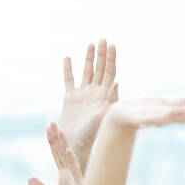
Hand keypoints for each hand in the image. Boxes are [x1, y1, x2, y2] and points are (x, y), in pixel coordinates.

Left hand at [28, 124, 82, 184]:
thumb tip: (30, 178)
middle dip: (56, 138)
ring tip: (58, 131)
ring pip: (68, 159)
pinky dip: (71, 160)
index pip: (56, 156)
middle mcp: (71, 176)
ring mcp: (77, 180)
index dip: (52, 142)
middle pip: (61, 153)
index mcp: (65, 177)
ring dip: (63, 145)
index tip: (48, 128)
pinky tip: (66, 150)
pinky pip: (76, 171)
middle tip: (51, 122)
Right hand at [58, 40, 118, 166]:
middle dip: (101, 55)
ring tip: (90, 45)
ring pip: (86, 72)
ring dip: (89, 58)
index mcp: (104, 95)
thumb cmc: (92, 134)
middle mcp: (95, 92)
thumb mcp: (102, 116)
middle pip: (99, 69)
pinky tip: (68, 58)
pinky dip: (68, 69)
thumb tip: (116, 83)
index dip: (111, 59)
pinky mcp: (70, 98)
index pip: (109, 73)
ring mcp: (83, 94)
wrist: (76, 143)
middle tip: (103, 40)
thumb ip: (109, 100)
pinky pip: (69, 80)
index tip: (112, 46)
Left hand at [104, 96, 184, 129]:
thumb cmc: (137, 109)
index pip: (177, 114)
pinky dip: (149, 118)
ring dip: (170, 115)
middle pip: (171, 116)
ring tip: (181, 113)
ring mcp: (144, 118)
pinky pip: (142, 117)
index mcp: (161, 113)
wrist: (116, 116)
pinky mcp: (133, 117)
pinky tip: (156, 117)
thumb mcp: (155, 104)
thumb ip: (170, 105)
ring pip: (159, 117)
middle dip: (184, 115)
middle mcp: (155, 117)